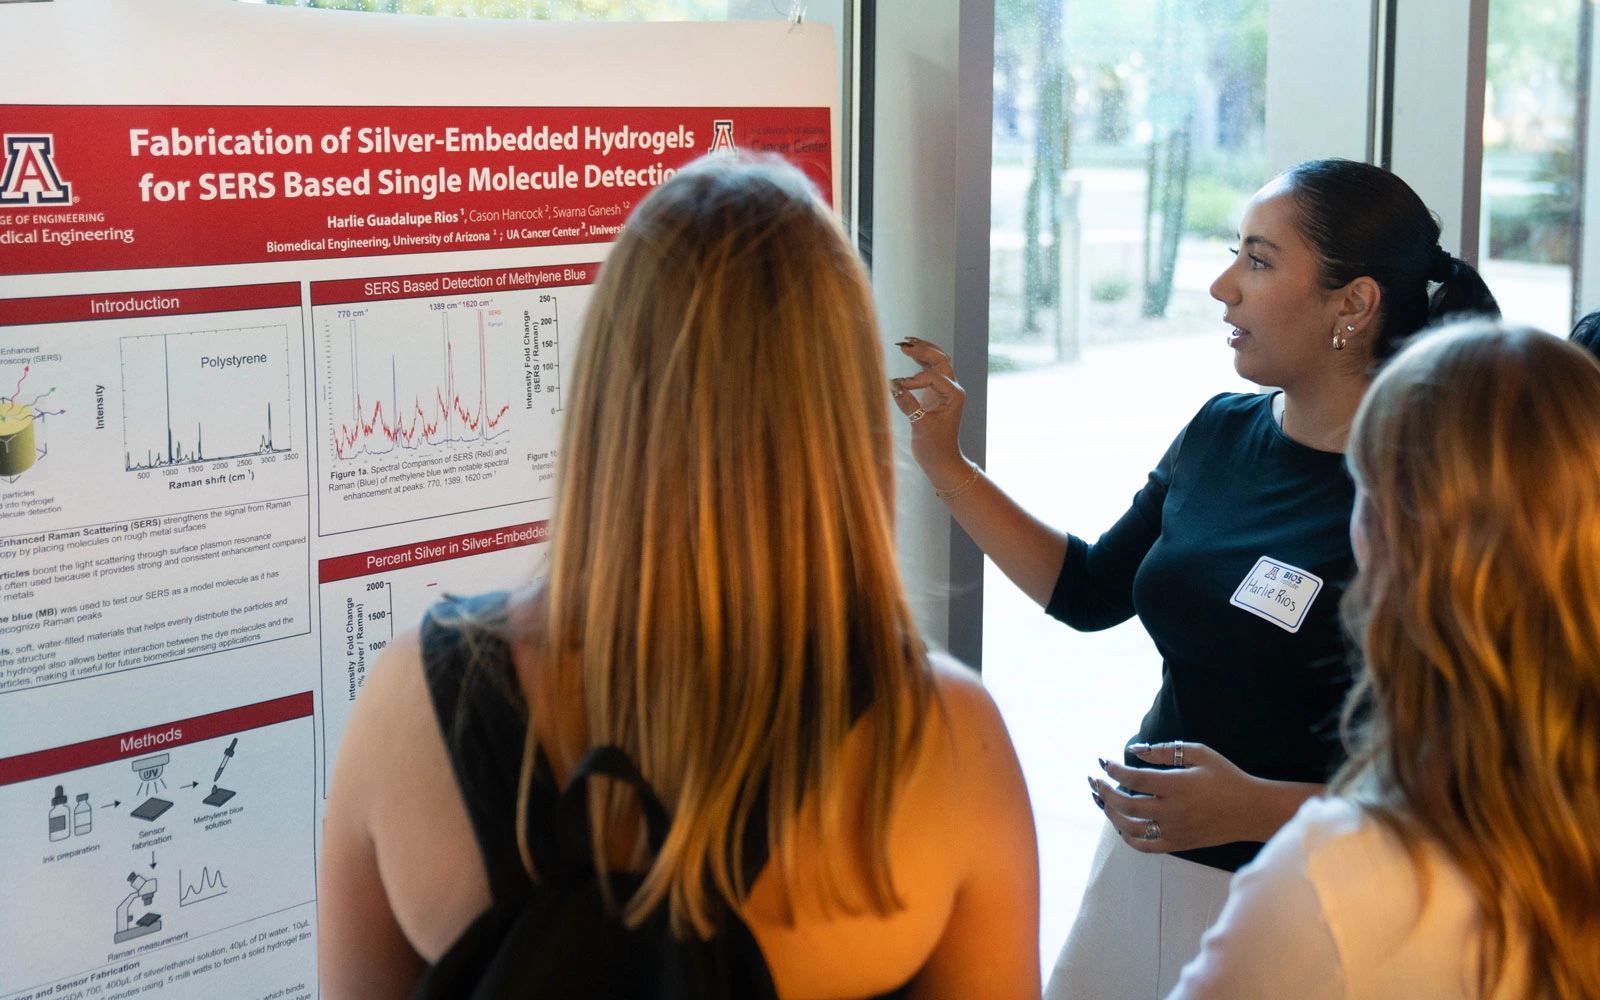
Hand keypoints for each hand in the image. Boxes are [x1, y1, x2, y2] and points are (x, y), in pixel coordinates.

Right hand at [890, 337, 968, 485]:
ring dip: (923, 350)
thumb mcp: (920, 426)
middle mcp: (952, 389)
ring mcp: (945, 390)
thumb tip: (893, 385)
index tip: (899, 386)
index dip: (915, 379)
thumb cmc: (934, 446)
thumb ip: (907, 404)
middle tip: (904, 346)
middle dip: (923, 350)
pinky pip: (931, 370)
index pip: (933, 377)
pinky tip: (910, 352)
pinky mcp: (936, 393)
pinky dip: (921, 360)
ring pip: (938, 361)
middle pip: (940, 360)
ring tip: (907, 342)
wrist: (941, 459)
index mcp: (954, 395)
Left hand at [1087, 742, 1269, 853]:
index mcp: (1178, 786)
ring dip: (1111, 814)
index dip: (1114, 770)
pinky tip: (1120, 825)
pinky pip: (1145, 846)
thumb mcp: (1199, 754)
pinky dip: (1128, 837)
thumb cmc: (1225, 777)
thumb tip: (1136, 751)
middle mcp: (1173, 811)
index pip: (1135, 778)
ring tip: (1102, 801)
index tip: (1103, 762)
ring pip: (1131, 828)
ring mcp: (1175, 831)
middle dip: (1104, 792)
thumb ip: (1166, 752)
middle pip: (1126, 805)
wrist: (1251, 810)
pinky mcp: (1179, 844)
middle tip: (1093, 781)